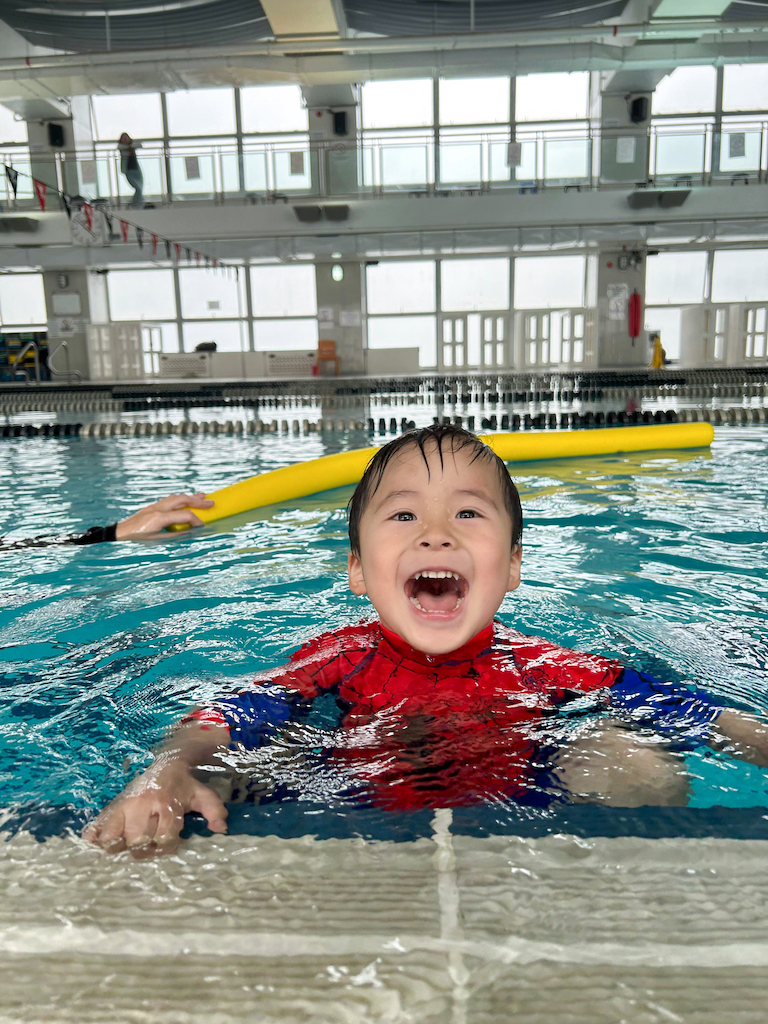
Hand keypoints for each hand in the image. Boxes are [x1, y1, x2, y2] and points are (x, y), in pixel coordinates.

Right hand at [82, 760, 227, 857]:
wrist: (166, 763)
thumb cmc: (185, 785)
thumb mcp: (203, 794)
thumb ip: (214, 810)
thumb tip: (220, 829)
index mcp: (166, 802)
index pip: (164, 837)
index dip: (168, 847)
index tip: (170, 844)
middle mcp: (143, 804)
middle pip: (138, 841)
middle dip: (145, 849)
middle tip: (150, 847)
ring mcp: (124, 805)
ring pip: (114, 838)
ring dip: (120, 848)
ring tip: (128, 848)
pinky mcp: (112, 806)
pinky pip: (96, 826)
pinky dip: (94, 839)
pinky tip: (96, 846)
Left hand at [115, 492, 213, 538]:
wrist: (120, 532)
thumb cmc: (138, 538)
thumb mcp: (158, 540)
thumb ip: (175, 535)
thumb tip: (191, 531)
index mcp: (160, 518)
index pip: (185, 515)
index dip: (197, 520)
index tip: (203, 526)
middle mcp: (158, 508)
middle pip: (182, 500)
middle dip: (198, 501)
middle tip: (211, 502)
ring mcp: (155, 505)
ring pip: (176, 496)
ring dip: (190, 496)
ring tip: (202, 496)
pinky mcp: (152, 505)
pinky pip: (170, 499)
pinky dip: (181, 498)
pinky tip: (186, 499)